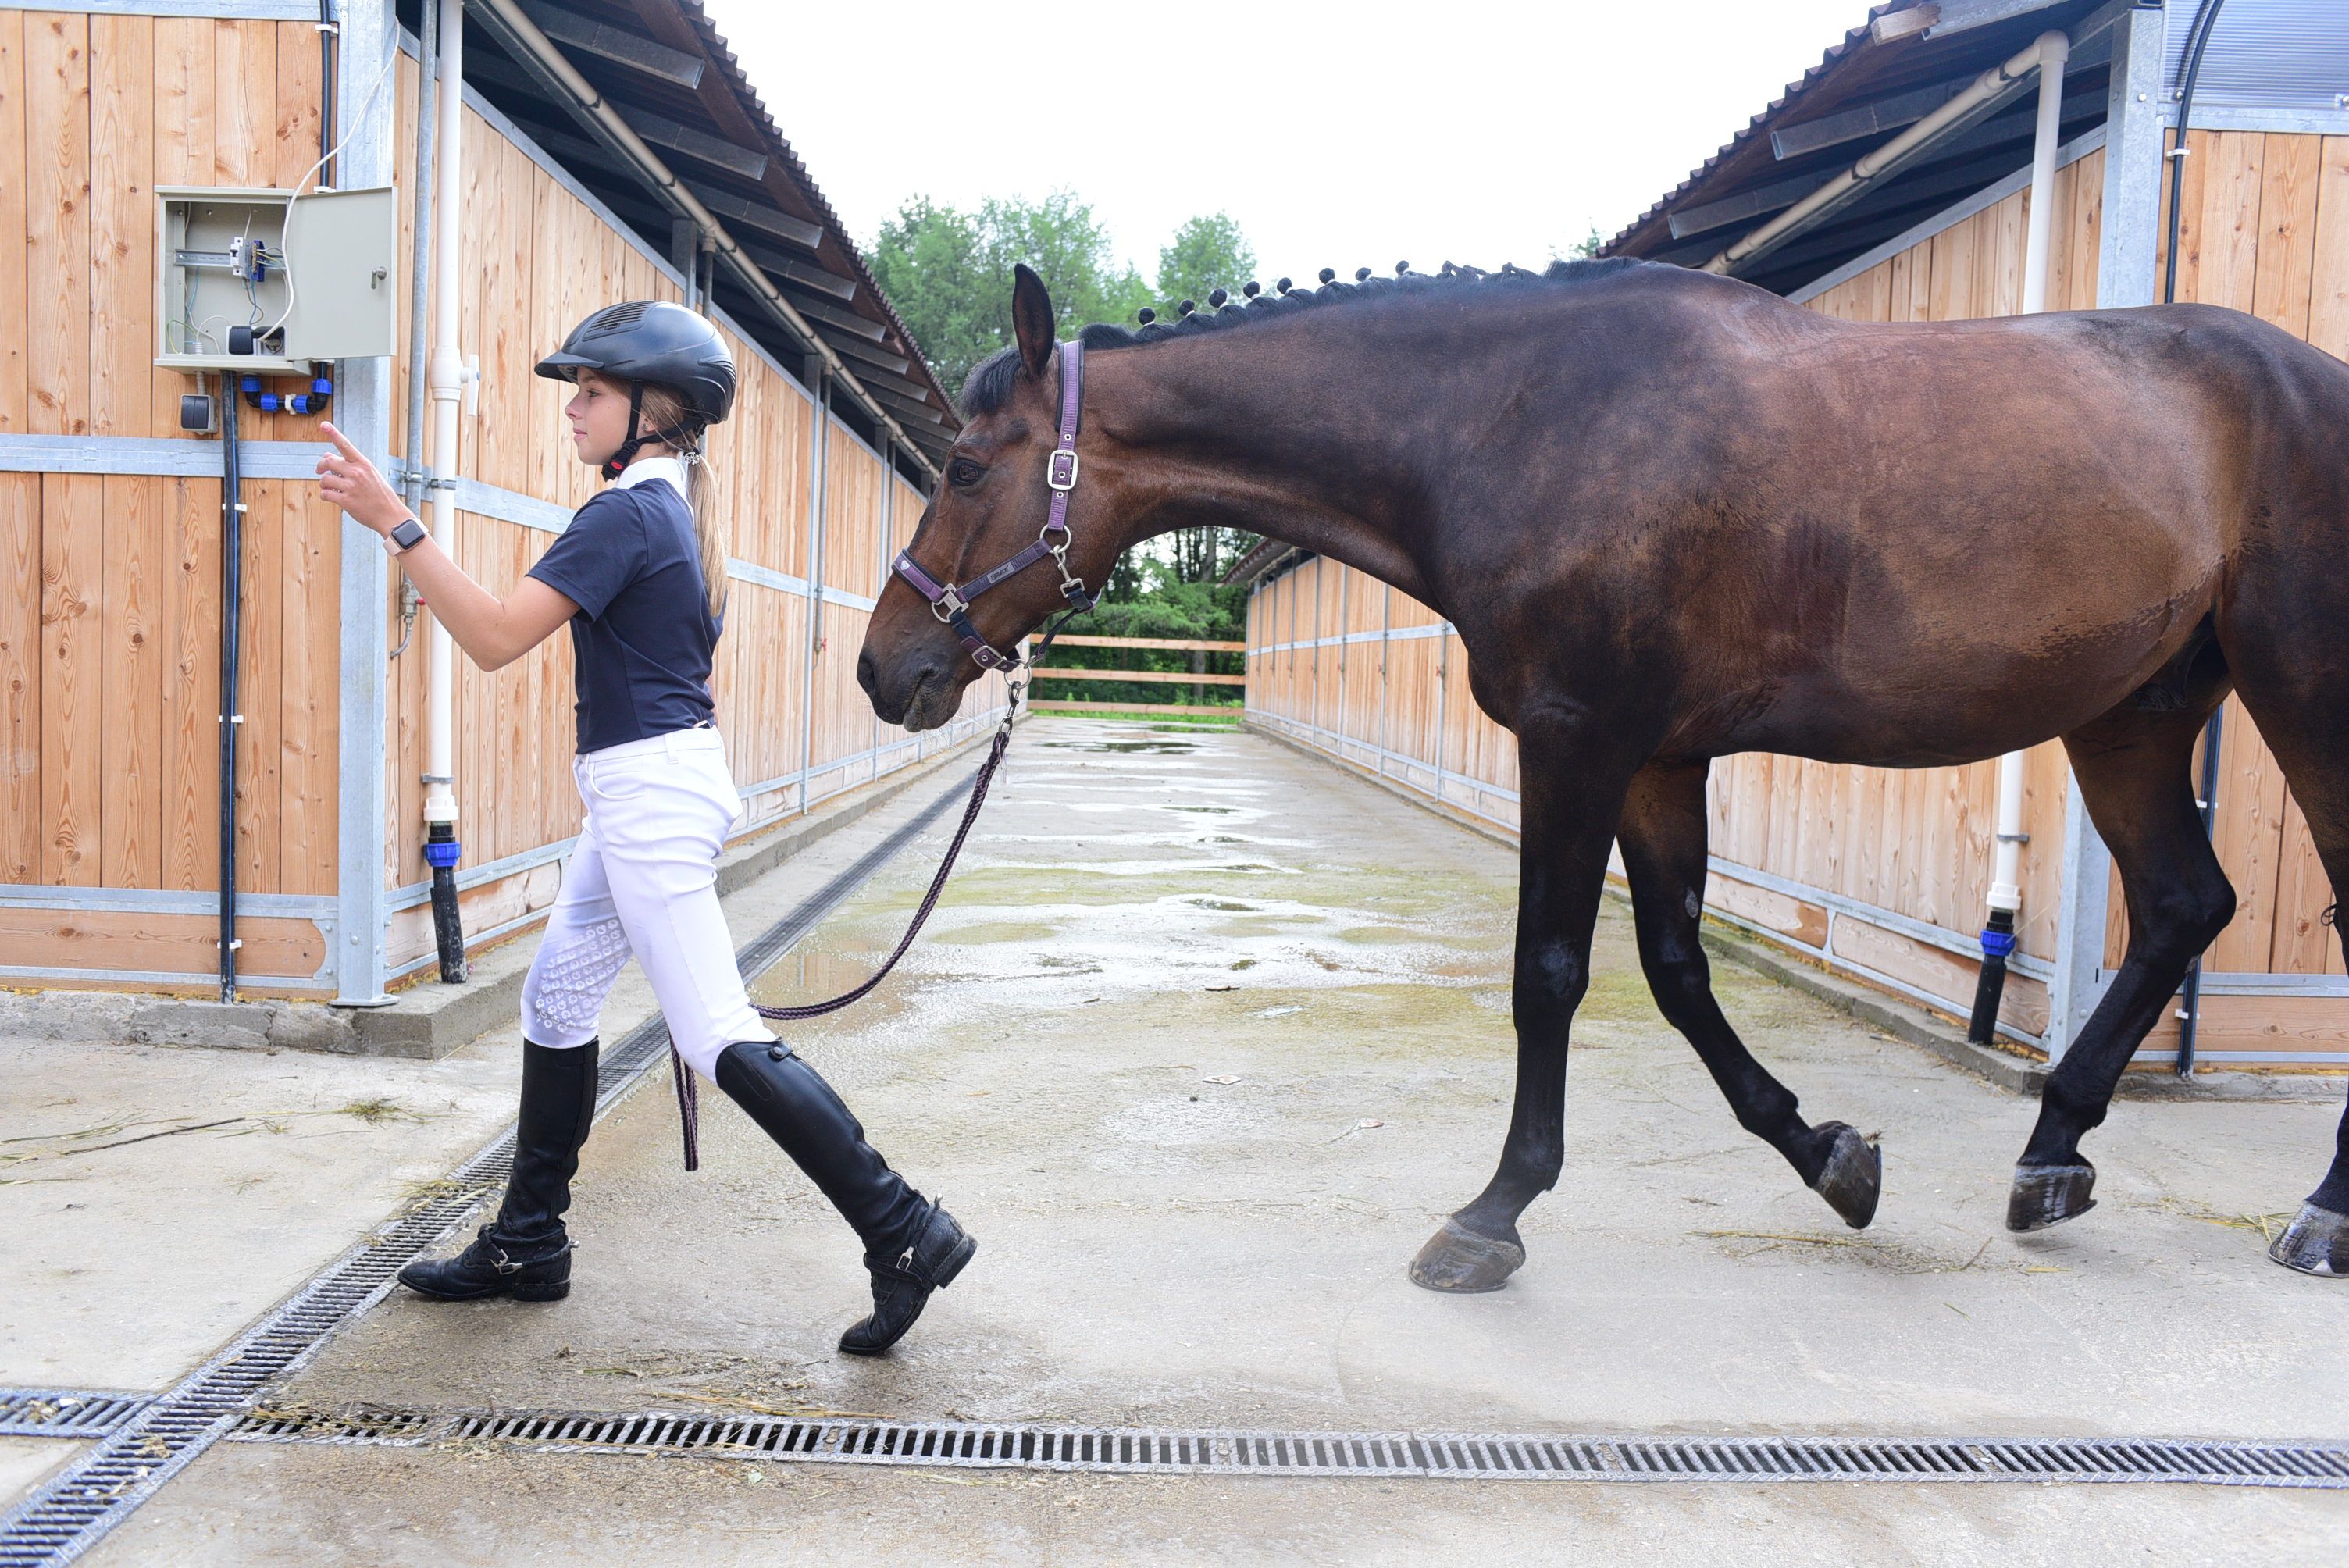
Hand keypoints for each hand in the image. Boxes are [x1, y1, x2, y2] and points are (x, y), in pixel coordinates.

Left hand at [316, 422, 412, 536]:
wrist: (390, 516)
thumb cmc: (380, 494)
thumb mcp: (369, 475)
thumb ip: (349, 465)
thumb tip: (327, 455)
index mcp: (364, 464)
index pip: (345, 445)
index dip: (333, 434)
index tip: (323, 424)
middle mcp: (357, 473)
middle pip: (328, 462)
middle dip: (320, 466)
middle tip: (320, 471)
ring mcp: (351, 487)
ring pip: (324, 479)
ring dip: (324, 484)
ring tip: (331, 488)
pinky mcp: (346, 501)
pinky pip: (325, 494)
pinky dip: (325, 495)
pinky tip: (332, 497)